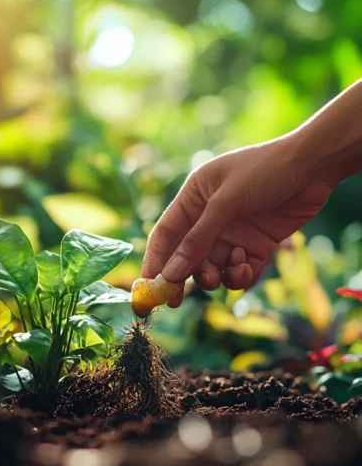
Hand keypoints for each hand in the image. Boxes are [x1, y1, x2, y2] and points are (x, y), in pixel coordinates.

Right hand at [142, 138, 334, 306]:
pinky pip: (239, 271)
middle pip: (186, 257)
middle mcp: (208, 219)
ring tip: (230, 270)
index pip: (165, 236)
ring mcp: (232, 234)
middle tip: (176, 301)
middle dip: (182, 278)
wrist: (316, 163)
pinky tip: (248, 266)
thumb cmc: (265, 170)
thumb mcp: (226, 202)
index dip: (154, 262)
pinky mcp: (256, 246)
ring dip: (216, 276)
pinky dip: (240, 276)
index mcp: (193, 199)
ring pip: (213, 268)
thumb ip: (197, 240)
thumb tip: (170, 275)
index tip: (148, 289)